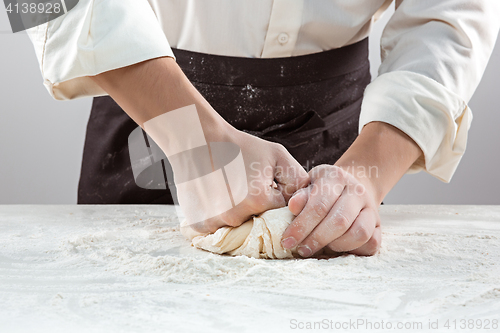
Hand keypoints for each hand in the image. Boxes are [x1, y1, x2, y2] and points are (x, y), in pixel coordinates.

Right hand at [90, 57, 309, 235]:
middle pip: (259, 223)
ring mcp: (215, 222)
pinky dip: (218, 219)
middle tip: (244, 186)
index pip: (280, 213)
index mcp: (259, 200)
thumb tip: (306, 202)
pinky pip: (217, 230)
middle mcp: (237, 216)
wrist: (197, 140)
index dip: (275, 198)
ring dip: (238, 215)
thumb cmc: (239, 146)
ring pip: (238, 228)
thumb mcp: (277, 155)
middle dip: (257, 209)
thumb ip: (298, 178)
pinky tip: (216, 199)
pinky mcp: (199, 224)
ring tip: (229, 191)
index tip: (264, 184)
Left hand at [281, 164, 380, 255]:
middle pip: (339, 221)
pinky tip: (337, 248)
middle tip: (301, 249)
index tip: (287, 240)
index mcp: (336, 177)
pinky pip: (372, 243)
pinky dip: (354, 250)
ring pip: (359, 233)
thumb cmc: (320, 190)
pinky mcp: (379, 225)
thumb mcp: (307, 186)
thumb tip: (293, 206)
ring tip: (320, 247)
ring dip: (336, 246)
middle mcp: (357, 190)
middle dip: (316, 239)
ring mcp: (371, 207)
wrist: (349, 187)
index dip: (301, 226)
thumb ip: (300, 196)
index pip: (319, 205)